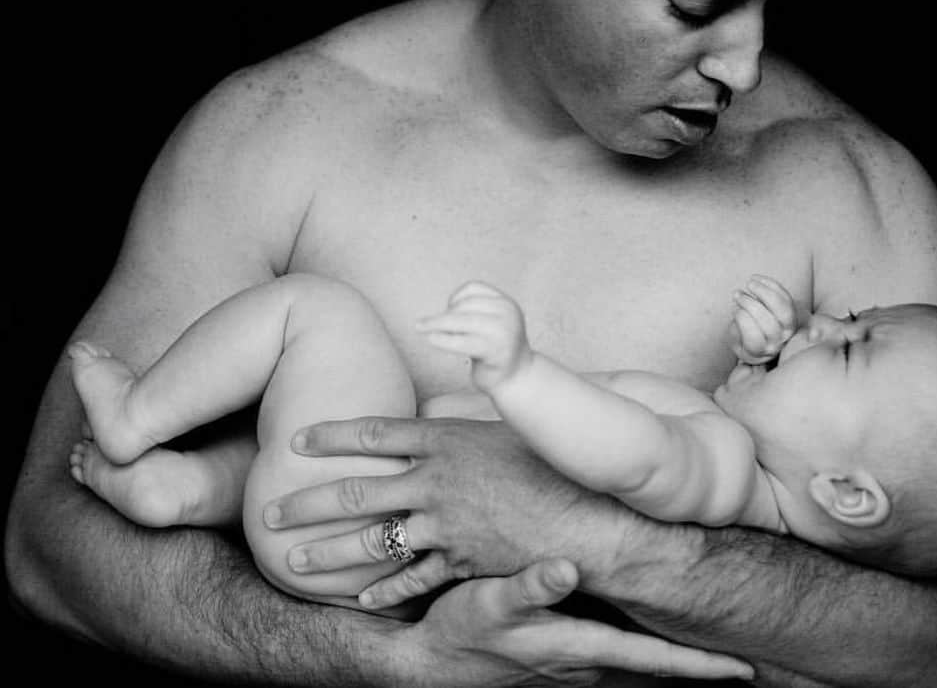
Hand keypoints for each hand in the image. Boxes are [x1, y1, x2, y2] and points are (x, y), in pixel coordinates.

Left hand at [264, 418, 635, 601]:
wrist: (587, 517)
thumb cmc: (553, 464)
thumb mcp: (504, 429)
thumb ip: (462, 426)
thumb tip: (436, 415)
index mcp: (445, 440)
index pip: (374, 432)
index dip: (331, 435)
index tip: (296, 439)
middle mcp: (436, 481)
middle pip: (356, 490)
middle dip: (308, 502)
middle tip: (270, 512)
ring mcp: (445, 524)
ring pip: (372, 541)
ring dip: (328, 553)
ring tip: (294, 560)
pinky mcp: (460, 560)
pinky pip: (413, 579)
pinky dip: (386, 591)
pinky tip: (361, 600)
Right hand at [404, 557, 753, 685]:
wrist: (429, 664)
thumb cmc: (458, 630)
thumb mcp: (488, 601)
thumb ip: (529, 585)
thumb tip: (566, 568)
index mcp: (577, 647)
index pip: (653, 660)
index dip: (700, 664)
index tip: (745, 668)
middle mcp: (584, 664)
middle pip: (656, 665)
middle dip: (700, 661)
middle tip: (748, 652)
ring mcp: (573, 666)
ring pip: (637, 661)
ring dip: (675, 656)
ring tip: (714, 643)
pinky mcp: (559, 657)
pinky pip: (615, 654)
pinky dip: (644, 650)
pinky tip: (650, 631)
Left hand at [417, 280, 531, 390]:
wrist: (517, 378)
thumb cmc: (496, 351)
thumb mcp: (491, 324)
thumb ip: (472, 313)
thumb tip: (438, 315)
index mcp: (506, 303)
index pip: (473, 288)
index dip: (454, 297)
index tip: (448, 312)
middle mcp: (507, 314)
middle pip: (464, 305)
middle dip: (444, 314)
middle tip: (431, 327)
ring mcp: (503, 332)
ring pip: (460, 321)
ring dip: (437, 324)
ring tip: (424, 330)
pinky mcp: (494, 351)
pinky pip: (461, 342)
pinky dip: (443, 340)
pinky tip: (431, 339)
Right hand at [728, 274, 797, 364]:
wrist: (764, 337)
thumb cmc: (744, 338)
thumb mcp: (735, 340)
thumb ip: (735, 332)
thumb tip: (739, 312)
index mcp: (760, 352)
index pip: (755, 339)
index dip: (743, 322)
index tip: (734, 310)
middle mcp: (778, 342)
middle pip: (769, 324)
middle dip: (750, 305)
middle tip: (737, 294)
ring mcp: (788, 328)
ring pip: (783, 309)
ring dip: (765, 292)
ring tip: (749, 283)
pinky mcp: (794, 313)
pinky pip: (786, 297)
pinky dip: (771, 285)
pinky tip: (756, 278)